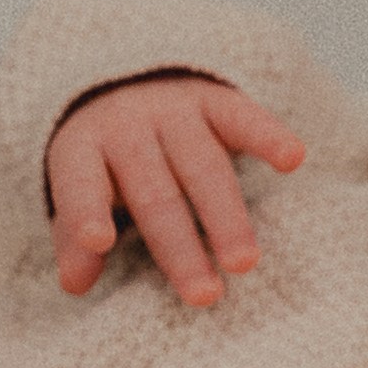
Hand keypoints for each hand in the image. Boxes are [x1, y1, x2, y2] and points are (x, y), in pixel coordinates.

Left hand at [44, 74, 307, 304]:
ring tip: (245, 263)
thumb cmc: (104, 153)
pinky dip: (268, 136)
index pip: (81, 182)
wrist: (128, 72)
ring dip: (226, 216)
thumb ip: (75, 230)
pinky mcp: (216, 99)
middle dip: (179, 246)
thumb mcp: (79, 184)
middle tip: (203, 296)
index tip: (99, 242)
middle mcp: (128, 124)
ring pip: (203, 167)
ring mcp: (174, 110)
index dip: (86, 210)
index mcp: (82, 146)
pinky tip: (293, 158)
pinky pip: (244, 117)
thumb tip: (74, 285)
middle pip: (154, 192)